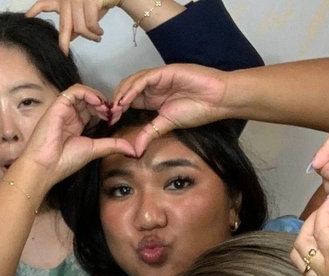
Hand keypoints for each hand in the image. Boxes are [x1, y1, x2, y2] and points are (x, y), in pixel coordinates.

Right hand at [19, 84, 134, 186]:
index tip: (114, 120)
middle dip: (104, 104)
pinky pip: (74, 91)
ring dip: (97, 97)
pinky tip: (97, 103)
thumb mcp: (94, 150)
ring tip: (105, 108)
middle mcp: (69, 116)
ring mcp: (63, 110)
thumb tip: (133, 150)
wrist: (46, 166)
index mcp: (75, 126)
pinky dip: (88, 93)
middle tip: (113, 112)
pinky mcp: (58, 105)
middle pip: (89, 100)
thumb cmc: (64, 161)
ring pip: (83, 93)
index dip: (105, 111)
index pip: (93, 110)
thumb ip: (112, 145)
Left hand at [25, 0, 123, 53]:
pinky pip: (90, 23)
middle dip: (63, 44)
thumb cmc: (98, 4)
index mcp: (63, 0)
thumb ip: (74, 24)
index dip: (35, 10)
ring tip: (97, 37)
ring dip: (90, 36)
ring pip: (80, 27)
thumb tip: (69, 39)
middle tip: (64, 54)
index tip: (27, 17)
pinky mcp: (89, 0)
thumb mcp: (83, 14)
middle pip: (64, 26)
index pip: (45, 3)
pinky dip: (96, 31)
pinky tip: (100, 32)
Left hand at [110, 64, 230, 155]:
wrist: (218, 99)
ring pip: (132, 82)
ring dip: (121, 94)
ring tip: (115, 108)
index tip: (110, 122)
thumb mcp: (167, 125)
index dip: (118, 110)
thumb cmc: (197, 110)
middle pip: (126, 89)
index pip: (128, 101)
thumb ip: (149, 134)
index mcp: (152, 98)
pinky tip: (126, 99)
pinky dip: (133, 88)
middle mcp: (153, 86)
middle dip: (116, 101)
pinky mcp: (165, 71)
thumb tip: (135, 151)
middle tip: (110, 115)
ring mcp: (158, 78)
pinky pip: (144, 79)